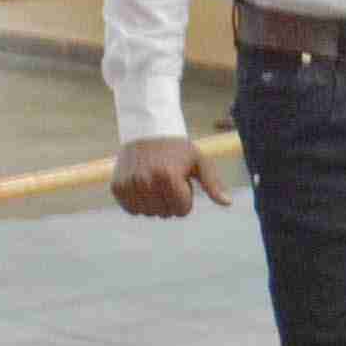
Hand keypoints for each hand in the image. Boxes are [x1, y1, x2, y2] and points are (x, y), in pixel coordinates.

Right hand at [111, 137, 232, 218]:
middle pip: (165, 213)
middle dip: (170, 200)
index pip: (182, 210)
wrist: (145, 132)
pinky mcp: (117, 188)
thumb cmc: (177, 149)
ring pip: (149, 213)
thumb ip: (213, 184)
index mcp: (168, 176)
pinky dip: (139, 202)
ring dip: (155, 202)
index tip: (181, 180)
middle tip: (166, 178)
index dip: (185, 197)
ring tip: (155, 182)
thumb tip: (227, 203)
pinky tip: (142, 186)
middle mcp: (147, 181)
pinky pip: (132, 210)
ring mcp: (130, 185)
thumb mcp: (199, 161)